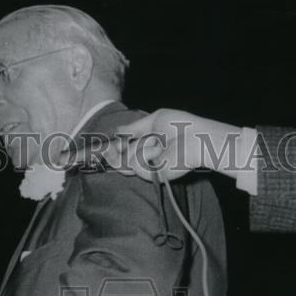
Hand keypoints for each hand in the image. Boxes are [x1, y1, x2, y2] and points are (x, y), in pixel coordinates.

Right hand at [105, 109, 245, 183]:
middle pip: (115, 159)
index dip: (109, 149)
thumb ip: (134, 127)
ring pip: (124, 159)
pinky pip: (134, 162)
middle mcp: (142, 159)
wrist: (195, 138)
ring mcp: (145, 169)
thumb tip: (117, 130)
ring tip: (159, 143)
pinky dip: (146, 152)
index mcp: (143, 146)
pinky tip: (160, 151)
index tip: (100, 147)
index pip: (120, 152)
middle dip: (115, 150)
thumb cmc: (180, 126)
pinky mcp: (149, 175)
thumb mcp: (154, 120)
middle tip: (133, 140)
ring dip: (141, 146)